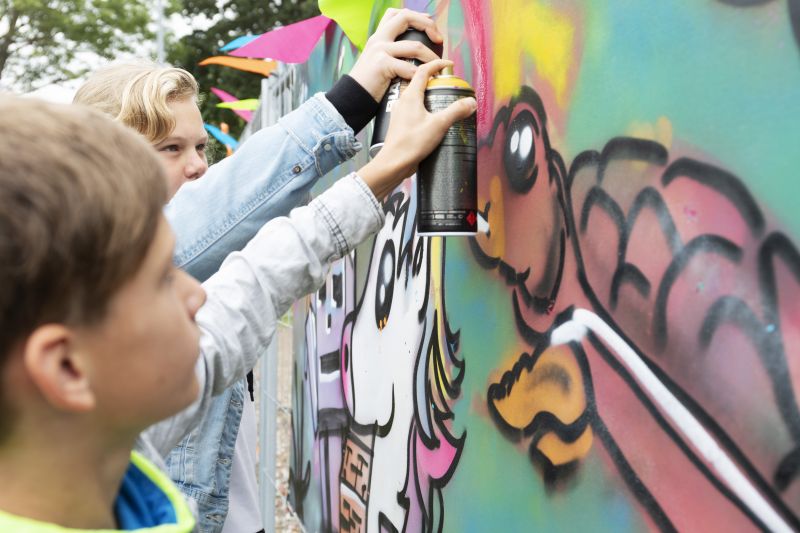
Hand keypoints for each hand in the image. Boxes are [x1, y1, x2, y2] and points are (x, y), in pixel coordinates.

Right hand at [348, 8, 443, 101]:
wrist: (351, 98)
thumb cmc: (369, 85)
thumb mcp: (378, 62)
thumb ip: (391, 55)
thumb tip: (414, 58)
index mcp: (378, 37)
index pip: (396, 13)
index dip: (416, 15)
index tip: (429, 24)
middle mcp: (379, 39)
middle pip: (406, 17)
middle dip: (428, 25)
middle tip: (439, 39)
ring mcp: (379, 50)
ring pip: (414, 45)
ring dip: (431, 56)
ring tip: (438, 65)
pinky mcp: (381, 64)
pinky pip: (408, 67)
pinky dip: (420, 75)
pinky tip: (425, 81)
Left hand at [358, 59, 476, 198]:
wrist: (393, 163)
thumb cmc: (412, 142)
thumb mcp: (439, 125)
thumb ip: (456, 111)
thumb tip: (471, 102)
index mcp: (410, 95)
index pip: (423, 71)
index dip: (437, 64)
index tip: (449, 65)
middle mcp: (403, 101)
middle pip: (419, 82)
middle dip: (434, 80)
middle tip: (449, 84)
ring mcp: (400, 113)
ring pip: (416, 97)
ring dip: (429, 95)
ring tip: (444, 100)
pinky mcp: (401, 125)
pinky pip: (414, 110)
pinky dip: (425, 108)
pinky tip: (433, 118)